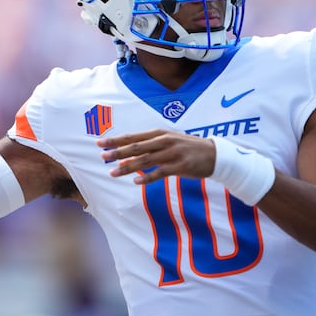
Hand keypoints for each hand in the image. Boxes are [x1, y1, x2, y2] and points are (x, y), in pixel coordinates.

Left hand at [98, 129, 216, 184]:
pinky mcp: (180, 166)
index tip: (100, 143)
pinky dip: (148, 177)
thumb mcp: (168, 142)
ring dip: (128, 167)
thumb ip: (148, 148)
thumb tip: (124, 157)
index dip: (115, 140)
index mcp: (159, 133)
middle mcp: (164, 141)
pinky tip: (136, 182)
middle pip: (136, 147)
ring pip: (145, 160)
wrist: (215, 154)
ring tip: (113, 173)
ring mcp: (172, 153)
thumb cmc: (187, 148)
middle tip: (102, 156)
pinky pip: (161, 172)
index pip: (133, 136)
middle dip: (117, 152)